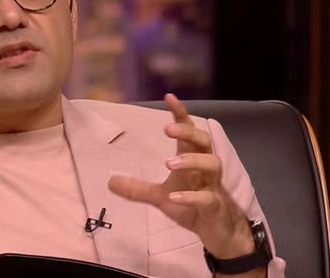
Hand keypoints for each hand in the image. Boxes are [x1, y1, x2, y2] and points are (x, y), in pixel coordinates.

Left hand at [108, 94, 253, 258]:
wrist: (219, 233)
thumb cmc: (192, 207)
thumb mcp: (161, 198)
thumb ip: (138, 189)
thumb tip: (109, 182)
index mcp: (192, 161)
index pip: (189, 132)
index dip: (180, 115)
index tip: (169, 97)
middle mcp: (205, 170)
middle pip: (204, 142)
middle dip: (188, 133)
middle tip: (168, 130)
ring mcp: (213, 187)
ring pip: (212, 165)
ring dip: (191, 160)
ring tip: (169, 163)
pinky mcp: (216, 208)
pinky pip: (208, 198)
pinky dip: (191, 196)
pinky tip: (175, 196)